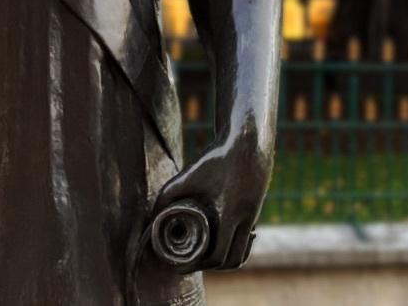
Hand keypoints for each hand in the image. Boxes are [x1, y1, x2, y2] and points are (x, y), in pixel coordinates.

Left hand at [148, 134, 271, 271]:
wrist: (249, 141)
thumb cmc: (217, 158)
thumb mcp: (189, 175)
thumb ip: (168, 195)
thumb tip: (153, 216)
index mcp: (230, 215)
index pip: (218, 255)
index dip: (198, 266)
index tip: (181, 266)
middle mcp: (246, 220)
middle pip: (233, 261)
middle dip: (212, 267)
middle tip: (192, 264)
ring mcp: (253, 216)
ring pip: (243, 252)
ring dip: (226, 259)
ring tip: (206, 257)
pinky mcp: (255, 209)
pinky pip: (247, 238)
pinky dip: (236, 246)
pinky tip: (222, 241)